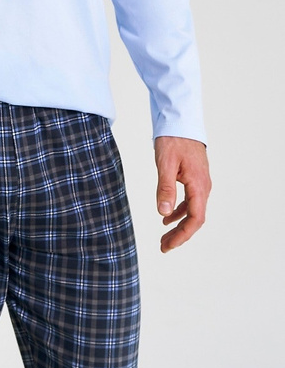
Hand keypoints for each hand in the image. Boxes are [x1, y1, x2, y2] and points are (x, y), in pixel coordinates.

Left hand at [154, 136, 211, 252]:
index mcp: (199, 185)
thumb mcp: (165, 164)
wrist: (180, 121)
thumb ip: (165, 189)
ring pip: (192, 210)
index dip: (182, 235)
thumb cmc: (173, 140)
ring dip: (178, 225)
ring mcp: (200, 182)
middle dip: (180, 234)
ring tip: (164, 236)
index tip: (168, 245)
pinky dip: (178, 211)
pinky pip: (189, 201)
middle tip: (163, 246)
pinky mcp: (194, 178)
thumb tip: (163, 213)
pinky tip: (166, 217)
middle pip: (194, 218)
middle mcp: (203, 187)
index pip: (195, 218)